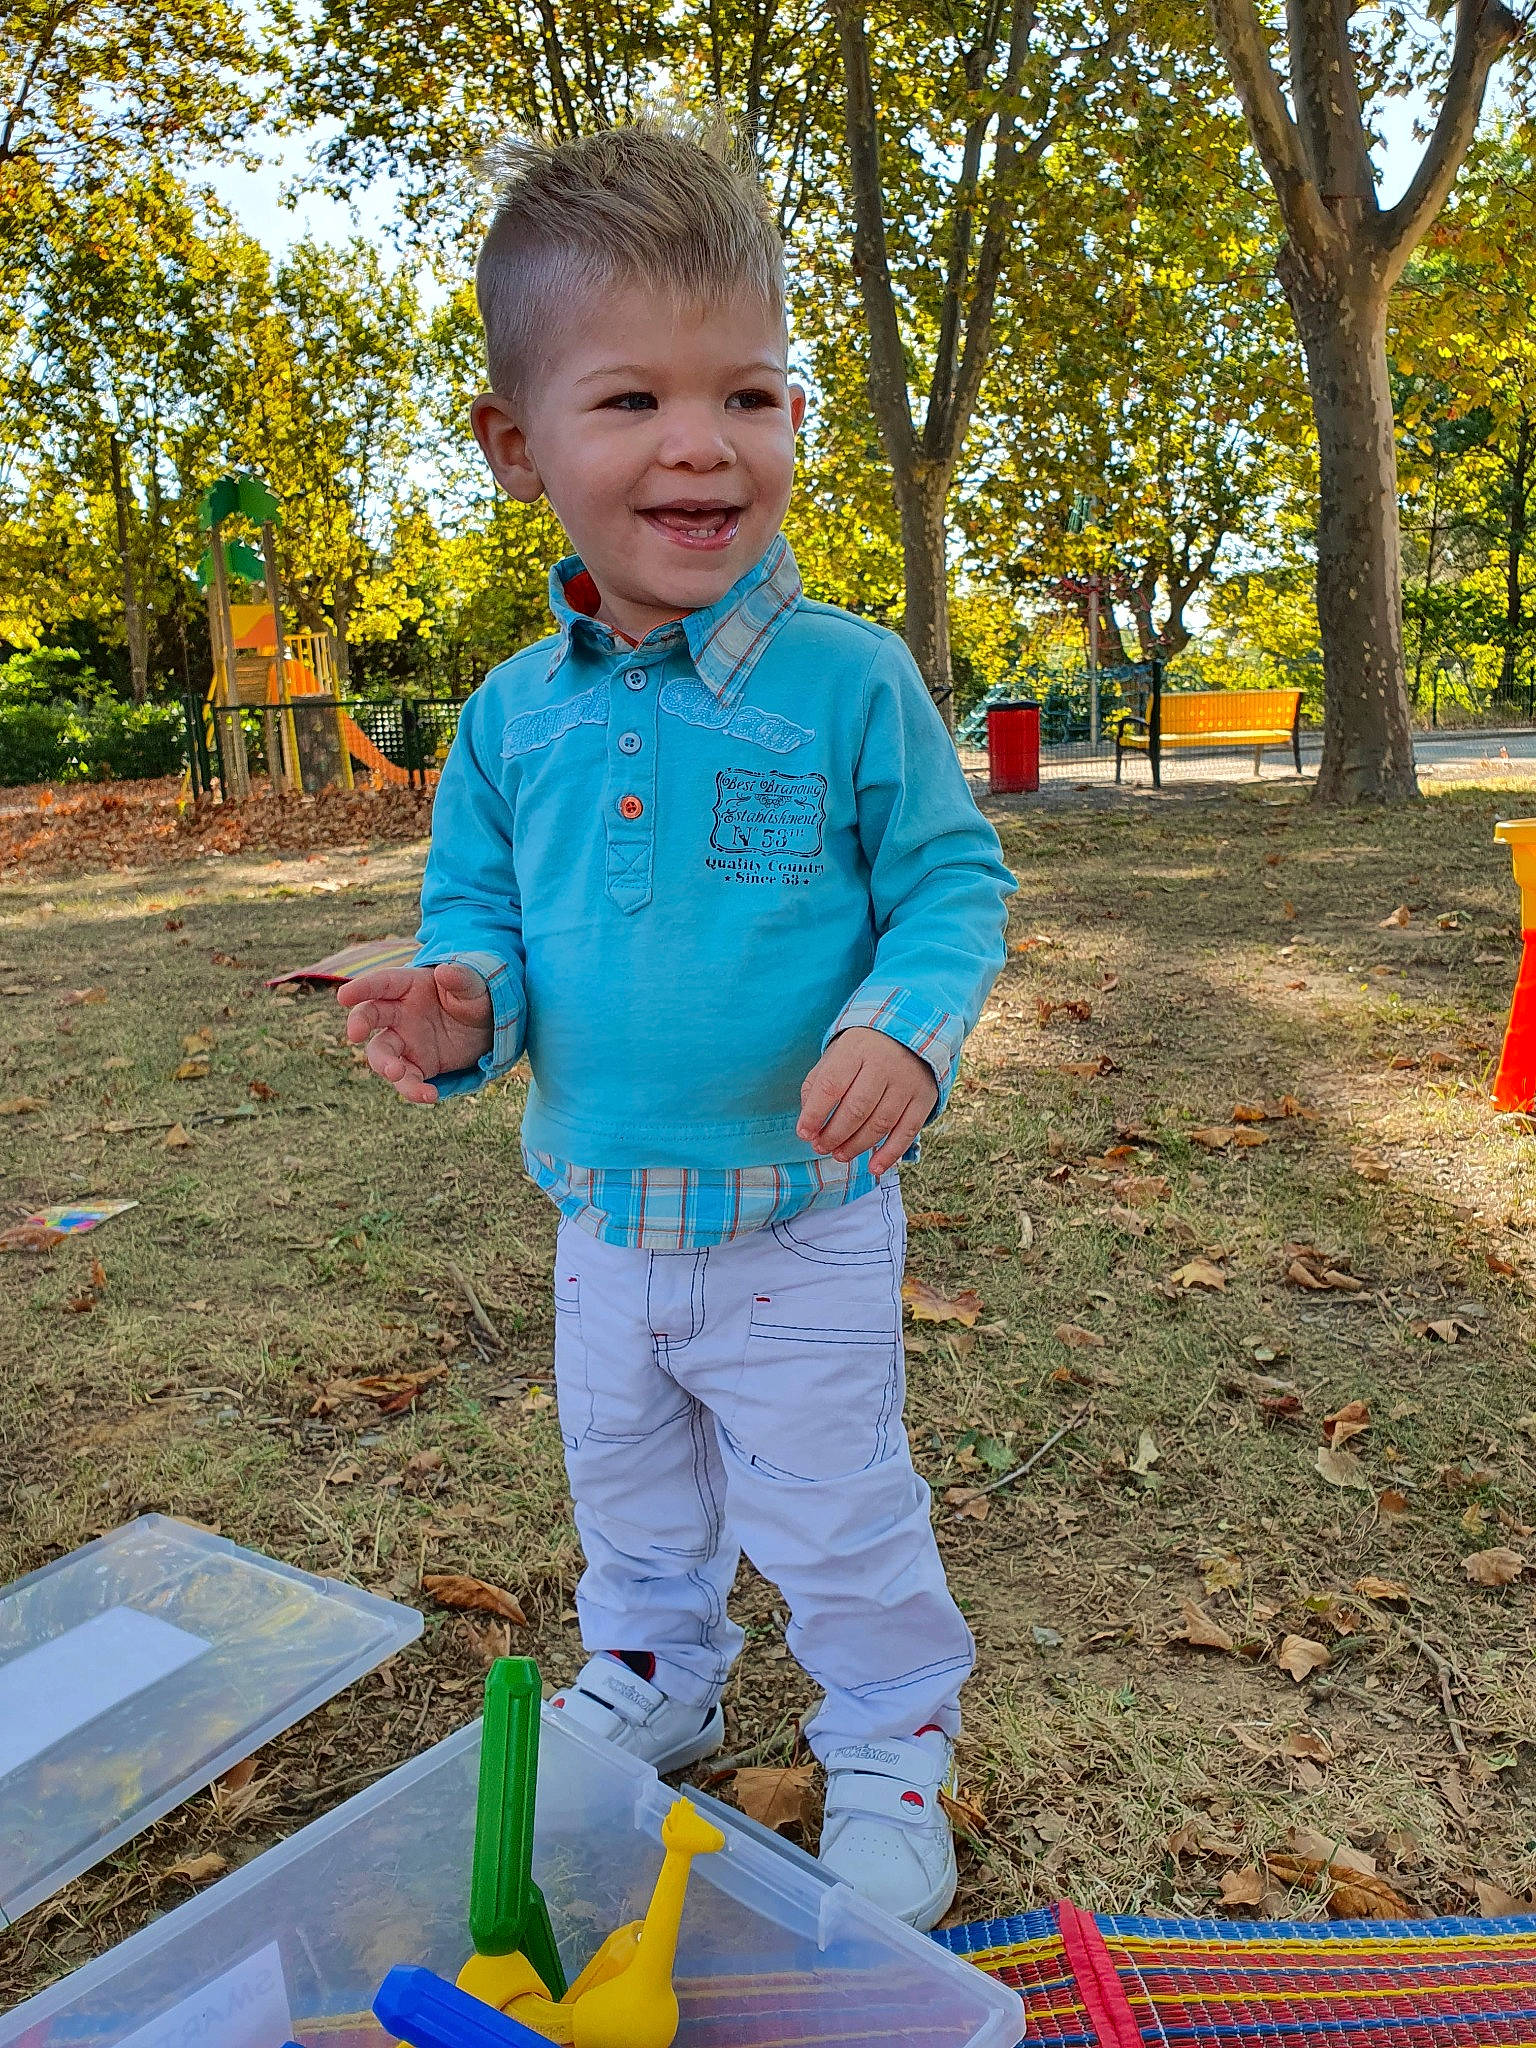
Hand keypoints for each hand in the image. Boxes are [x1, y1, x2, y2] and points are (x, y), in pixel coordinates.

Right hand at [337, 963, 492, 1104]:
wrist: (486, 1027)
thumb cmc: (474, 997)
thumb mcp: (474, 985)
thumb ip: (460, 979)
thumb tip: (445, 971)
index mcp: (408, 986)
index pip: (381, 984)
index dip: (361, 988)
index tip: (343, 996)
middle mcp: (399, 1013)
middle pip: (369, 1016)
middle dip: (359, 1023)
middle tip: (354, 1034)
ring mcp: (404, 1041)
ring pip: (382, 1054)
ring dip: (384, 1065)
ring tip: (396, 1073)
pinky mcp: (416, 1065)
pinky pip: (407, 1080)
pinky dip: (414, 1090)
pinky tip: (430, 1096)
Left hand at [797, 1026, 938, 1175]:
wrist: (910, 1033)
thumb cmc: (862, 1052)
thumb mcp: (836, 1057)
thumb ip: (817, 1086)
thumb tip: (809, 1126)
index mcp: (856, 1049)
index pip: (831, 1086)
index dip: (815, 1114)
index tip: (804, 1133)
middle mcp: (884, 1064)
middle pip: (856, 1109)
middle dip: (834, 1134)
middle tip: (821, 1147)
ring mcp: (907, 1082)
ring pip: (880, 1124)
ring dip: (856, 1146)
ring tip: (839, 1154)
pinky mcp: (924, 1098)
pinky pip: (907, 1132)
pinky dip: (890, 1154)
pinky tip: (873, 1167)